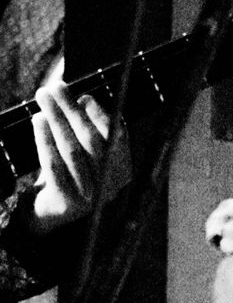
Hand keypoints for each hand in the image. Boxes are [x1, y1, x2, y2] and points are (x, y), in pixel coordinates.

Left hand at [27, 70, 130, 234]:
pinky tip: (38, 121)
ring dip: (57, 119)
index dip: (100, 114)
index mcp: (123, 171)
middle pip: (91, 140)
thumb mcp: (84, 154)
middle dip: (73, 110)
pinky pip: (54, 164)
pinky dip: (45, 139)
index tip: (83, 96)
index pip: (116, 136)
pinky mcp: (66, 202)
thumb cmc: (68, 174)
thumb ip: (88, 130)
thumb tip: (81, 99)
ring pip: (72, 150)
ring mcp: (90, 196)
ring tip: (44, 98)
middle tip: (57, 87)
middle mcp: (111, 185)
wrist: (48, 215)